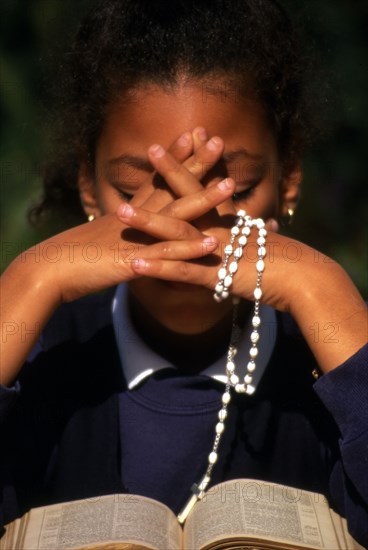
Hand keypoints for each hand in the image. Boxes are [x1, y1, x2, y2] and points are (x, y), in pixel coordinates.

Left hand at [118, 140, 366, 373]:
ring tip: (119, 211)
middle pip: (190, 198)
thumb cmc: (282, 263)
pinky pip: (182, 272)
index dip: (198, 160)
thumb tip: (251, 224)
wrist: (303, 280)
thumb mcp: (260, 243)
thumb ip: (247, 234)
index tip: (190, 132)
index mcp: (229, 222)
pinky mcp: (216, 276)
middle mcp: (220, 230)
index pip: (209, 184)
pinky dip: (159, 268)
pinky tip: (135, 263)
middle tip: (150, 147)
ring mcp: (217, 251)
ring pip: (178, 233)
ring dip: (148, 222)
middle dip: (170, 172)